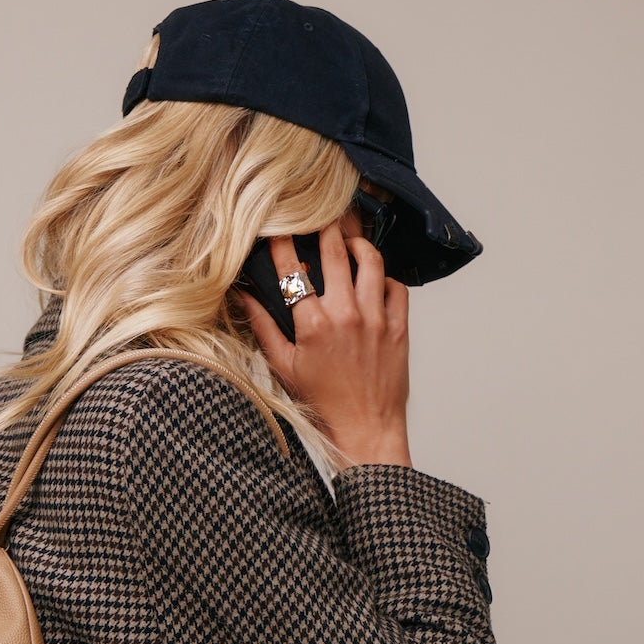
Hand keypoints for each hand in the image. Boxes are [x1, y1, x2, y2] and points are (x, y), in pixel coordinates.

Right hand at [236, 220, 411, 469]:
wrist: (365, 430)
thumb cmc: (322, 405)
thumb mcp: (284, 367)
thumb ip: (264, 328)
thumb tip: (244, 297)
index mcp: (313, 325)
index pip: (294, 268)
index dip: (284, 241)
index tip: (279, 225)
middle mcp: (346, 315)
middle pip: (334, 251)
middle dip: (325, 226)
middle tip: (320, 213)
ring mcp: (376, 318)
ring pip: (370, 260)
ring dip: (358, 244)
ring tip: (350, 240)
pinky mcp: (399, 327)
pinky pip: (396, 286)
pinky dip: (385, 277)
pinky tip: (375, 279)